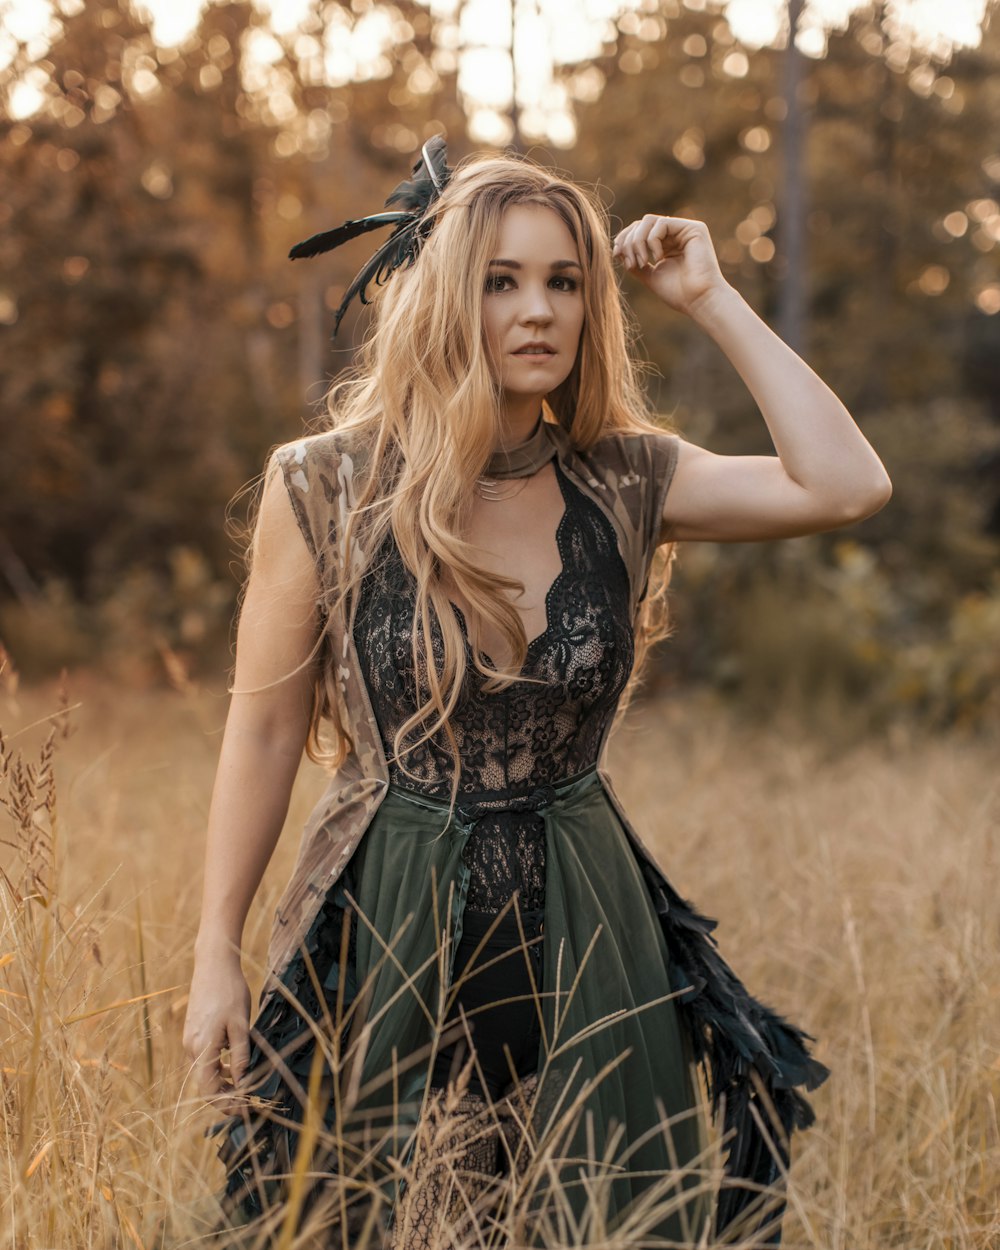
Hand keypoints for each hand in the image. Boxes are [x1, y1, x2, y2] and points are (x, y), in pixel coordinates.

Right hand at [182, 949, 251, 1115]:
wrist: (213, 964)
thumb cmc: (229, 992)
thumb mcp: (241, 1025)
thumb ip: (241, 1056)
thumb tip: (244, 1083)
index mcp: (201, 1049)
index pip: (210, 1091)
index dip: (227, 1104)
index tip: (245, 1111)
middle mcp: (191, 1048)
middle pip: (206, 1084)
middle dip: (226, 1096)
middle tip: (249, 1102)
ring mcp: (190, 1039)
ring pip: (205, 1071)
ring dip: (223, 1082)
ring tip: (246, 1085)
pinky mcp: (194, 1032)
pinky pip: (204, 1058)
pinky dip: (218, 1066)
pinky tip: (235, 1064)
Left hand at [612, 214, 729, 315]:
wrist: (699, 301)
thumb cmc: (678, 293)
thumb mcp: (650, 276)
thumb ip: (636, 263)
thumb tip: (619, 251)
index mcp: (666, 245)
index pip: (639, 231)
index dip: (624, 239)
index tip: (616, 255)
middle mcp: (676, 234)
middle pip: (641, 224)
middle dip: (628, 241)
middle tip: (629, 261)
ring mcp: (685, 229)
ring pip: (648, 221)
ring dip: (638, 241)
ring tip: (642, 262)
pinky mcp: (694, 228)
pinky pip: (661, 224)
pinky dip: (652, 240)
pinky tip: (658, 257)